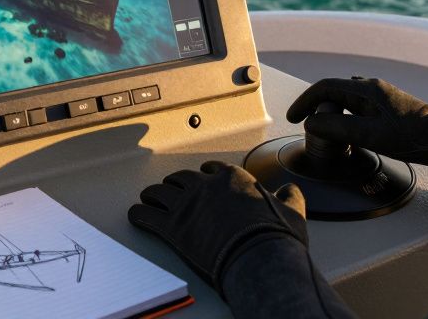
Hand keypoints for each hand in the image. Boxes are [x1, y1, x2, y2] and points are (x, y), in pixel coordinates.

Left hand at [128, 161, 307, 293]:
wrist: (259, 258)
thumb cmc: (275, 236)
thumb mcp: (292, 211)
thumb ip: (288, 197)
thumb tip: (290, 191)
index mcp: (233, 178)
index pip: (213, 169)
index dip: (206, 174)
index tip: (202, 177)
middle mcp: (206, 186)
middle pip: (182, 178)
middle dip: (175, 183)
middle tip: (171, 189)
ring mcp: (187, 206)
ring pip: (160, 192)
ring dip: (153, 195)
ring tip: (147, 198)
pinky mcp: (173, 228)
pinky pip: (148, 216)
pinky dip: (140, 215)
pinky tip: (136, 215)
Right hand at [286, 77, 427, 168]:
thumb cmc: (410, 137)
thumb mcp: (369, 135)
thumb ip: (337, 127)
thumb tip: (311, 123)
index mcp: (365, 89)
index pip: (324, 87)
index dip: (304, 102)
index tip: (293, 118)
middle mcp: (371, 87)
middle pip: (333, 91)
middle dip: (315, 107)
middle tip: (307, 127)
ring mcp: (380, 96)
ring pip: (345, 98)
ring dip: (330, 111)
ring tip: (323, 130)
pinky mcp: (387, 106)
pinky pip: (356, 105)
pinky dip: (343, 114)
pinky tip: (346, 130)